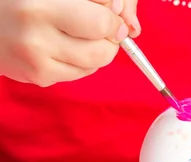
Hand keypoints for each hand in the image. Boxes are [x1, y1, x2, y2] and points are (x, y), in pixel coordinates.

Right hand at [0, 0, 139, 85]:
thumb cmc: (21, 0)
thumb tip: (120, 13)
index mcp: (40, 3)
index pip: (101, 14)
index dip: (114, 13)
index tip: (112, 11)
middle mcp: (37, 32)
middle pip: (102, 40)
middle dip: (112, 34)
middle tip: (108, 26)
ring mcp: (38, 59)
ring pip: (95, 61)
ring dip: (101, 49)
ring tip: (85, 35)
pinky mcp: (40, 76)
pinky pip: (79, 72)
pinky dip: (83, 61)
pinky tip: (68, 46)